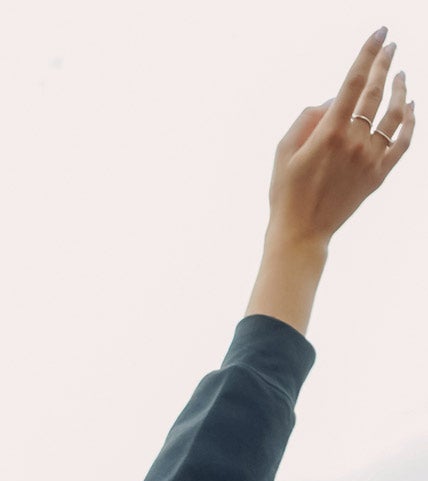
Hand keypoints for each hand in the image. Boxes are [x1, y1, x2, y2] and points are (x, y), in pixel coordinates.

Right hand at [265, 28, 412, 251]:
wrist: (302, 233)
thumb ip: (305, 121)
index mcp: (329, 132)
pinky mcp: (379, 174)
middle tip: (392, 46)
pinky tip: (411, 107)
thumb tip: (329, 102)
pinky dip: (411, 121)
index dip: (368, 54)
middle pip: (377, 93)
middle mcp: (354, 141)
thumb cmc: (286, 194)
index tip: (379, 34)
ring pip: (396, 114)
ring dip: (401, 90)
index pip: (354, 82)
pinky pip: (403, 142)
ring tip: (402, 75)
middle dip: (386, 64)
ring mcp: (370, 158)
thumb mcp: (282, 154)